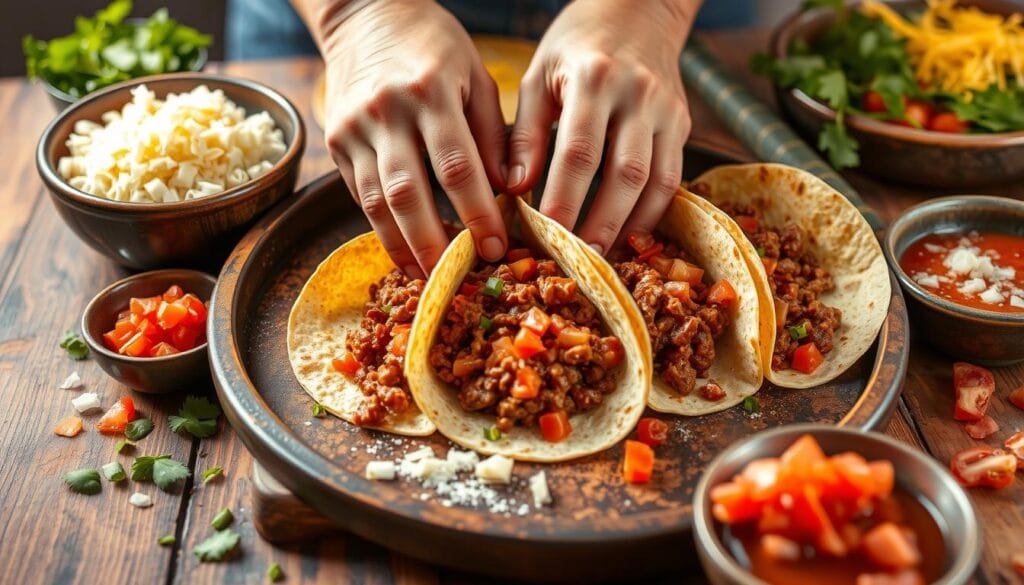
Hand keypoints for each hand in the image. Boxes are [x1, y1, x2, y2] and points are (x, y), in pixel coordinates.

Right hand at [319, 0, 507, 276]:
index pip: (457, 166)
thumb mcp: (475, 75)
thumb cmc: (434, 46)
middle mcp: (386, 111)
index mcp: (430, 90)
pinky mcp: (336, 141)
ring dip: (403, 246)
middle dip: (435, 242)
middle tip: (459, 277)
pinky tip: (405, 252)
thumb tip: (510, 190)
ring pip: (376, 202)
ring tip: (429, 277)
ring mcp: (354, 128)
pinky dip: (382, 229)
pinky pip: (359, 195)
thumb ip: (493, 133)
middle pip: (408, 193)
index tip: (494, 247)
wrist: (366, 15)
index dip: (476, 212)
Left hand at [507, 0, 698, 254]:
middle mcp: (638, 95)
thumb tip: (515, 187)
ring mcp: (666, 110)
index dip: (564, 198)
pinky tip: (630, 236)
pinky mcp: (682, 124)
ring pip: (656, 181)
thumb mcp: (540, 76)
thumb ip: (525, 132)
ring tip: (604, 260)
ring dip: (630, 225)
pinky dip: (652, 213)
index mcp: (594, 78)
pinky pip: (673, 179)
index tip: (546, 235)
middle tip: (579, 262)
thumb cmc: (577, 46)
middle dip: (601, 223)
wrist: (638, 10)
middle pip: (623, 173)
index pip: (579, 151)